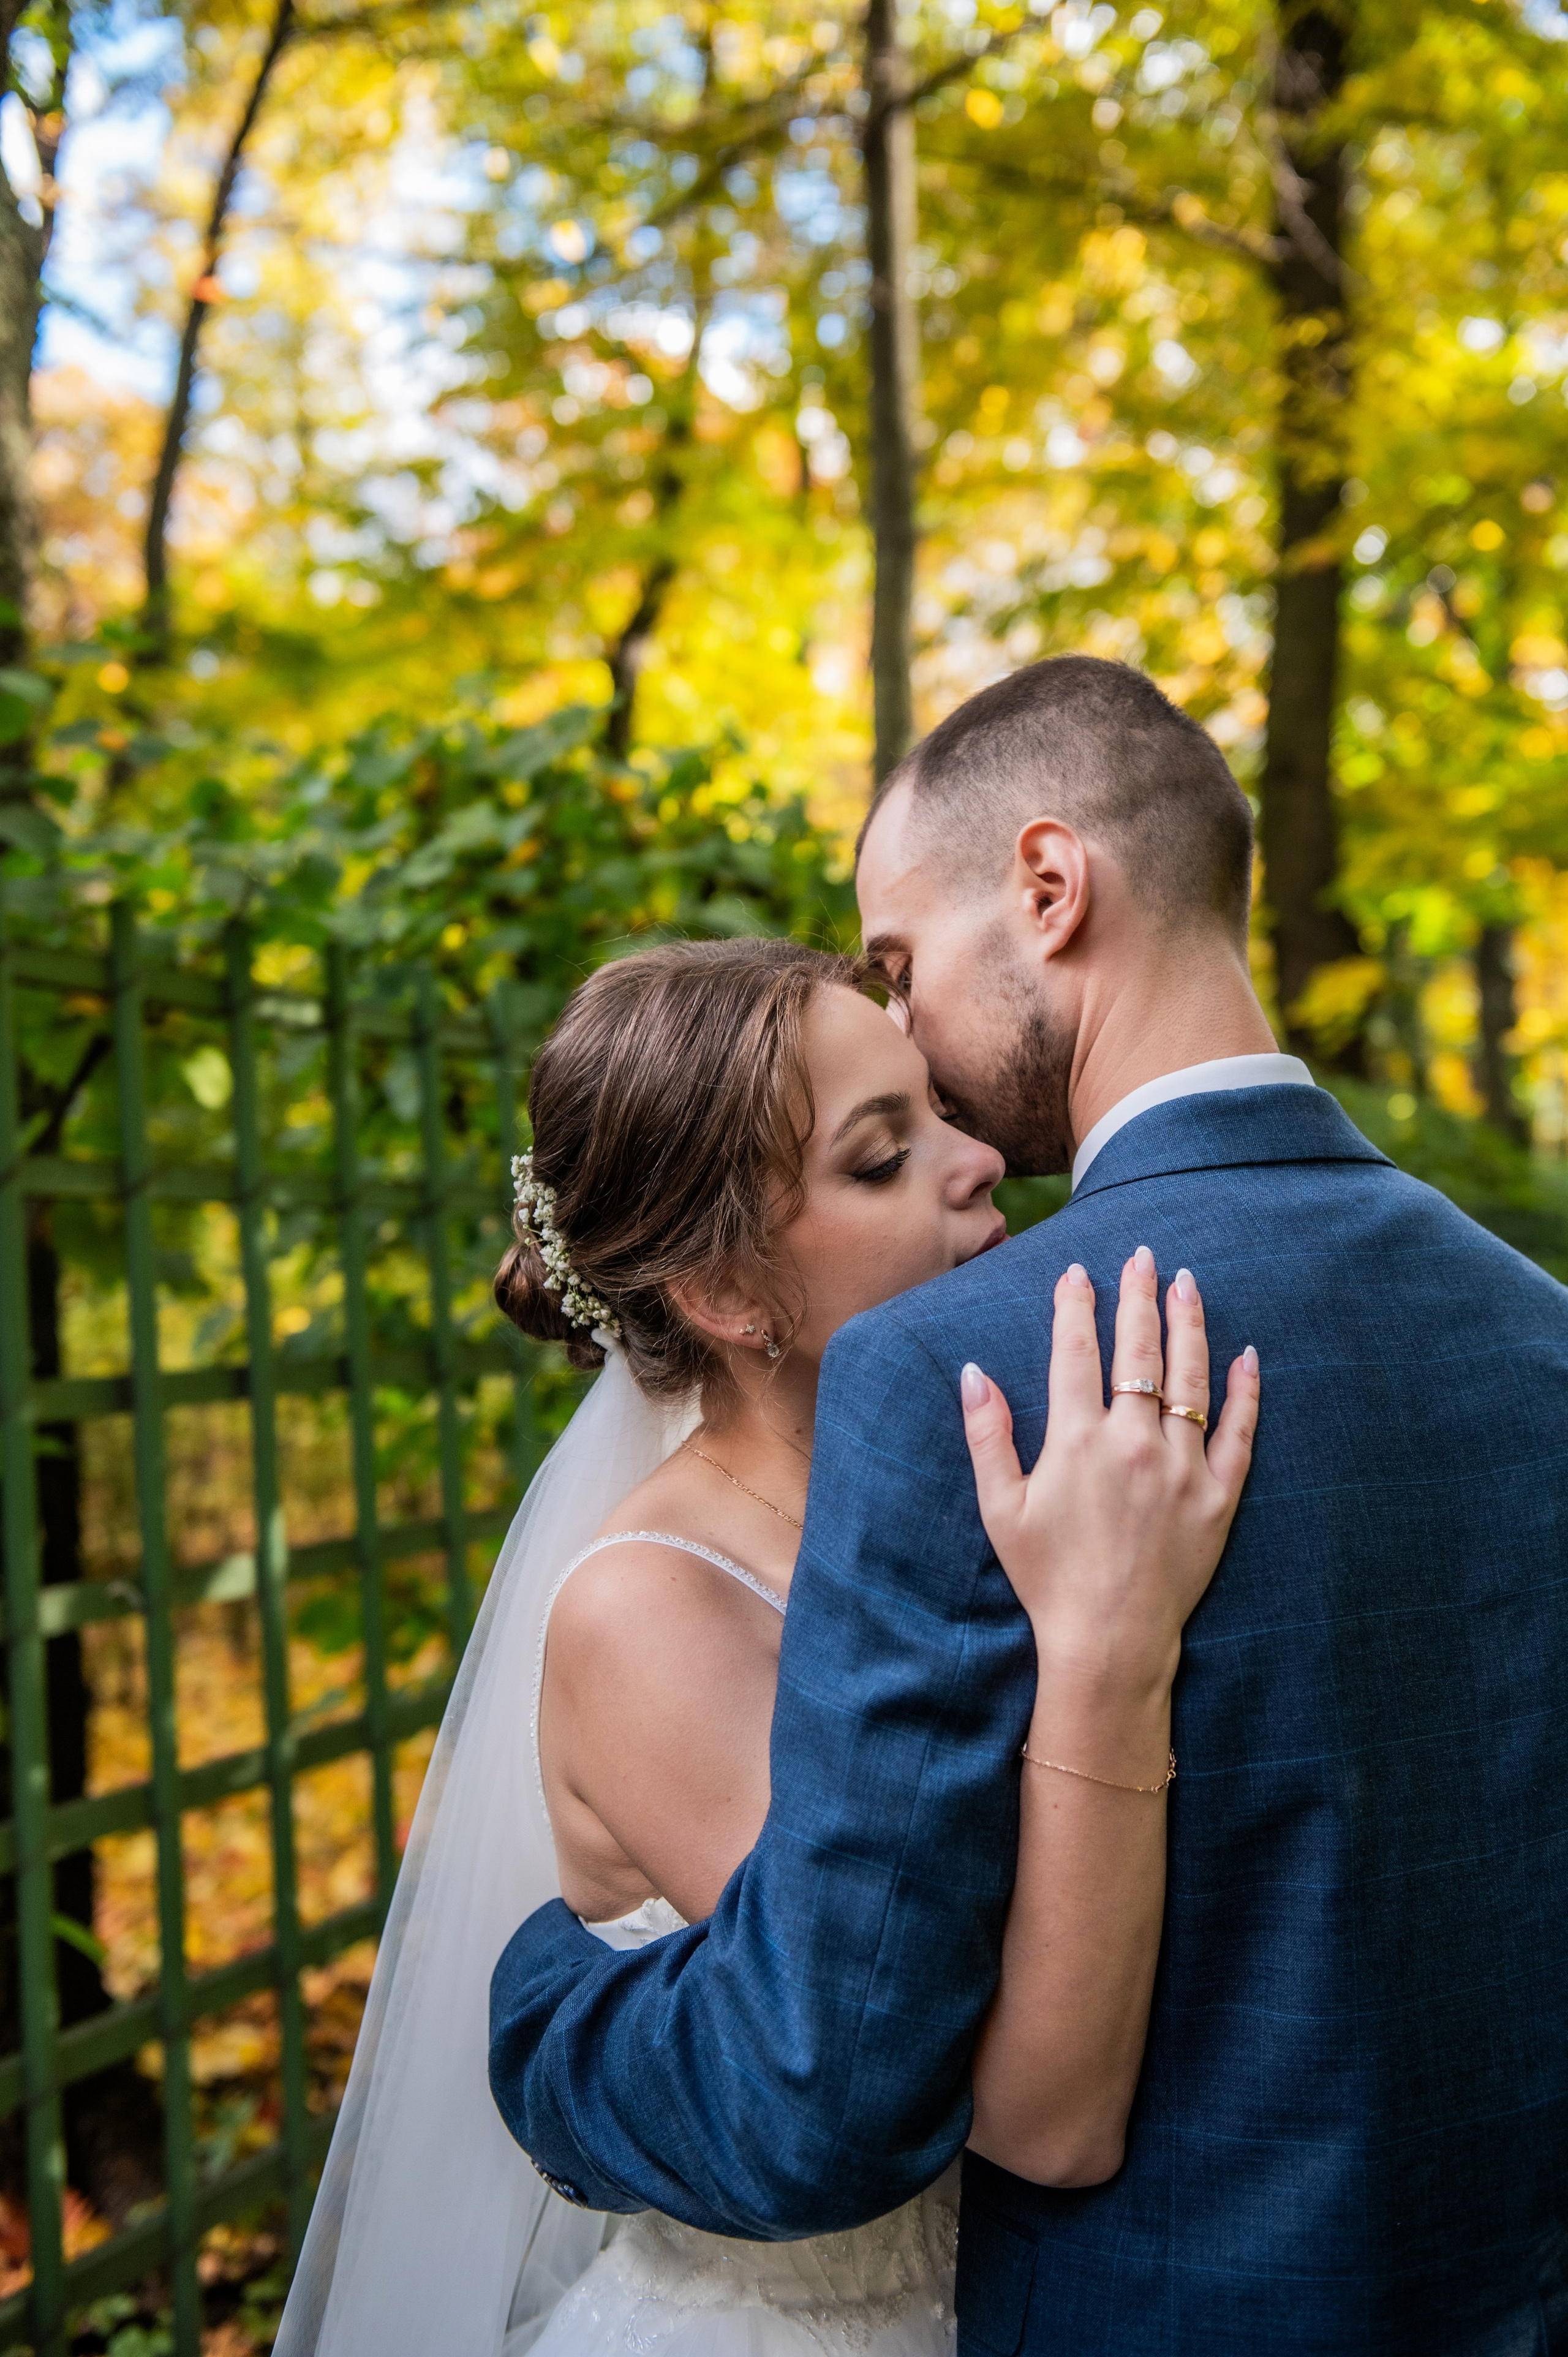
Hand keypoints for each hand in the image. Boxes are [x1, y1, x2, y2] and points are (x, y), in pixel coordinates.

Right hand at [960, 1249, 1257, 1700]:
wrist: (1108, 1641)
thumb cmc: (1047, 1576)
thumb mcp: (1000, 1507)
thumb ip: (987, 1434)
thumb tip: (973, 1371)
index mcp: (1077, 1440)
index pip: (1077, 1353)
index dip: (1074, 1307)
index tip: (1076, 1272)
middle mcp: (1133, 1442)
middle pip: (1139, 1351)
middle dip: (1138, 1296)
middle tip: (1142, 1257)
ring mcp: (1182, 1468)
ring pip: (1191, 1378)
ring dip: (1189, 1325)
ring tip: (1188, 1285)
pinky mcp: (1218, 1498)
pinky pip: (1240, 1433)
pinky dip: (1245, 1392)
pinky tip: (1246, 1356)